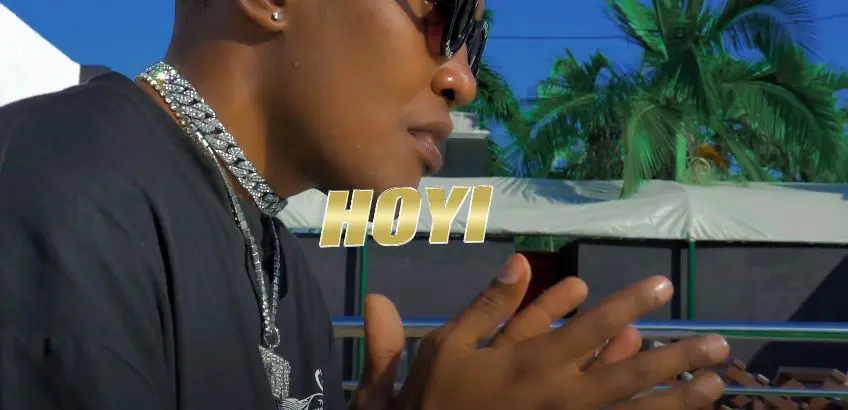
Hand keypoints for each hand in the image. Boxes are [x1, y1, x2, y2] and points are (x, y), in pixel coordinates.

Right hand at [352, 254, 728, 409]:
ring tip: (714, 386)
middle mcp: (562, 396)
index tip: (663, 286)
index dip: (630, 304)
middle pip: (631, 375)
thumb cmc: (437, 398)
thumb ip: (487, 305)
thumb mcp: (449, 345)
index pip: (593, 328)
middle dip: (678, 358)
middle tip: (719, 346)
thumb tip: (519, 263)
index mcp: (533, 363)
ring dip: (678, 400)